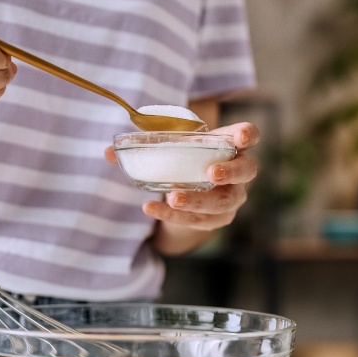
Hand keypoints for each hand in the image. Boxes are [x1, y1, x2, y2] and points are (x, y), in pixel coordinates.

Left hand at [110, 121, 259, 233]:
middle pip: (247, 171)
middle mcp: (239, 172)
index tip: (241, 137)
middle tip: (211, 173)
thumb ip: (143, 146)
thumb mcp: (169, 147)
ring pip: (222, 202)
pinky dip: (175, 216)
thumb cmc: (183, 160)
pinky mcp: (218, 219)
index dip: (248, 134)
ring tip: (173, 196)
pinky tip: (153, 209)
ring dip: (198, 200)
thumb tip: (108, 152)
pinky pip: (200, 221)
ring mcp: (231, 198)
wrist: (188, 192)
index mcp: (230, 145)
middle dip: (230, 172)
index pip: (249, 134)